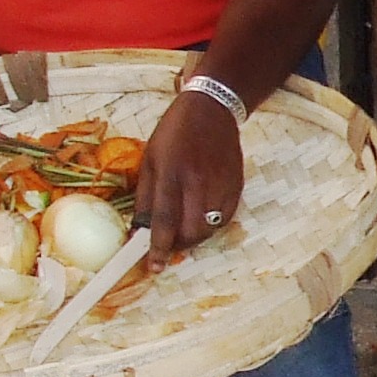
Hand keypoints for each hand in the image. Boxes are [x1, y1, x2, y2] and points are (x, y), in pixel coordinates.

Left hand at [136, 92, 244, 261]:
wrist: (212, 109)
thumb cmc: (174, 132)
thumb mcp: (150, 158)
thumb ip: (145, 196)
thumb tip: (139, 230)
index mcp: (171, 172)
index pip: (164, 219)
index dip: (158, 247)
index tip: (154, 268)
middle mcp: (198, 180)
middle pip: (191, 230)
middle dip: (179, 245)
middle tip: (169, 244)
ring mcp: (221, 183)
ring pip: (210, 228)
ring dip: (195, 237)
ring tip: (184, 229)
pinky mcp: (236, 185)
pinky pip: (225, 218)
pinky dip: (212, 225)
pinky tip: (202, 216)